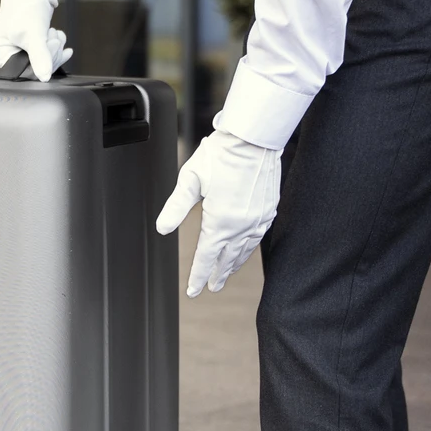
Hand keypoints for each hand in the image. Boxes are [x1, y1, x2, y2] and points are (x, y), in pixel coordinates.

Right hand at [0, 0, 72, 80]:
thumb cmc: (25, 6)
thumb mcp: (33, 33)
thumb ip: (40, 56)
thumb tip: (44, 77)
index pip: (23, 71)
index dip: (41, 63)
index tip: (51, 45)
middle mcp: (4, 53)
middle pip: (34, 67)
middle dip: (49, 53)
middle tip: (54, 37)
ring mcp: (17, 49)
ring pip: (43, 61)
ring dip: (54, 47)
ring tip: (54, 32)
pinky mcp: (29, 45)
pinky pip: (46, 54)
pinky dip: (54, 46)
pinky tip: (59, 37)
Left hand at [154, 128, 282, 296]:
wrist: (254, 139)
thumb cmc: (220, 155)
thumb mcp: (190, 180)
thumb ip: (176, 207)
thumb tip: (162, 229)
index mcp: (221, 221)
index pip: (207, 257)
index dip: (198, 276)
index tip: (193, 290)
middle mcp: (242, 226)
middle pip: (227, 259)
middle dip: (217, 275)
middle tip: (210, 287)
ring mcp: (258, 219)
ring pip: (244, 251)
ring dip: (233, 265)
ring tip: (226, 274)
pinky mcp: (268, 210)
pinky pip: (257, 238)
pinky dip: (248, 249)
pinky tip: (245, 250)